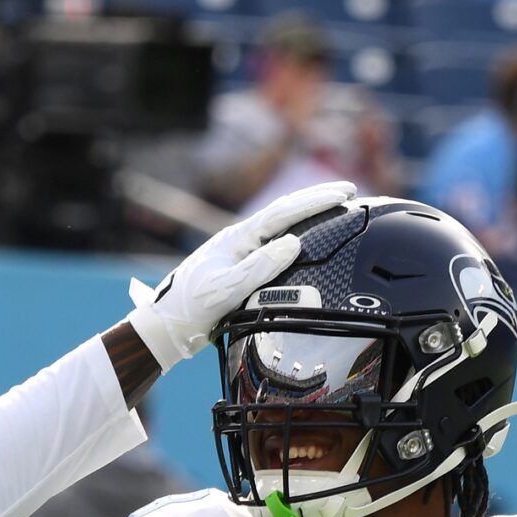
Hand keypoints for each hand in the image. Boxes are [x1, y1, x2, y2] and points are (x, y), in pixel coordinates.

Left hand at [123, 180, 355, 371]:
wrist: (167, 325)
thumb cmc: (191, 307)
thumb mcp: (225, 289)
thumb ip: (259, 267)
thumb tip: (294, 243)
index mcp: (237, 238)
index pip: (283, 212)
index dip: (314, 202)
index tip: (343, 194)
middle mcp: (240, 240)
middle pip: (284, 211)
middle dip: (317, 200)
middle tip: (349, 192)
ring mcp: (240, 252)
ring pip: (280, 226)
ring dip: (308, 215)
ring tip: (335, 208)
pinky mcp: (240, 268)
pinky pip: (274, 245)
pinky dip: (296, 236)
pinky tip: (307, 240)